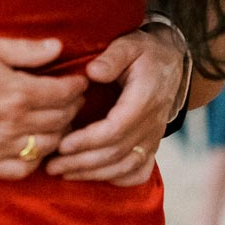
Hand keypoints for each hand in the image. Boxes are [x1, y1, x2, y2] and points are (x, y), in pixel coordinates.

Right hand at [0, 36, 86, 179]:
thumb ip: (24, 51)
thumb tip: (57, 47)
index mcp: (16, 92)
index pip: (64, 93)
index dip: (77, 86)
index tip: (80, 81)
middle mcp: (14, 124)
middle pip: (61, 119)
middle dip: (72, 107)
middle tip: (72, 98)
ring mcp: (1, 148)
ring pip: (48, 146)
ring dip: (59, 132)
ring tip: (57, 120)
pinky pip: (24, 169)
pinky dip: (36, 159)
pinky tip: (34, 146)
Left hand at [44, 25, 185, 185]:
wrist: (172, 61)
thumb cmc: (144, 52)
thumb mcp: (129, 45)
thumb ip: (112, 57)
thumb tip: (91, 73)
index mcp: (144, 99)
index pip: (115, 129)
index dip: (88, 140)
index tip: (62, 145)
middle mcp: (151, 123)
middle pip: (116, 153)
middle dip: (82, 162)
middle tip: (51, 165)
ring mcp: (153, 137)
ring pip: (125, 166)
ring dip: (93, 173)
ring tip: (63, 172)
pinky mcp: (151, 144)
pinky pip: (137, 171)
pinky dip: (116, 179)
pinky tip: (93, 177)